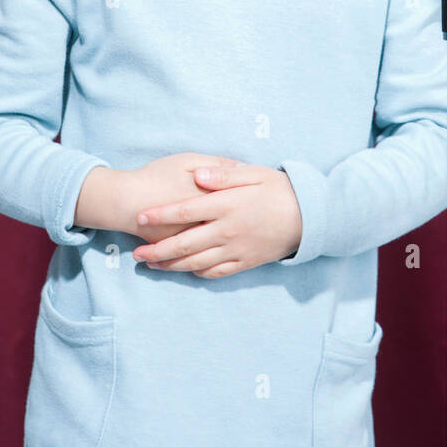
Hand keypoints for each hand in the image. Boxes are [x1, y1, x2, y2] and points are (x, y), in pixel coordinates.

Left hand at [132, 163, 302, 278]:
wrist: (309, 217)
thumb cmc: (280, 189)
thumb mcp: (253, 173)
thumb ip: (222, 175)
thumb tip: (196, 174)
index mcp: (227, 206)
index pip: (185, 211)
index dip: (160, 215)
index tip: (139, 216)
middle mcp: (227, 231)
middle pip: (184, 244)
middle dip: (157, 250)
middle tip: (136, 253)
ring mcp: (236, 250)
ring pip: (196, 262)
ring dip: (171, 265)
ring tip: (152, 264)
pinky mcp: (246, 262)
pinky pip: (217, 272)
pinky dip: (198, 273)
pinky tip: (187, 271)